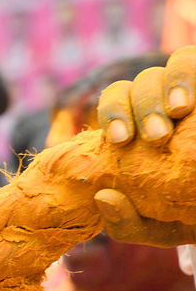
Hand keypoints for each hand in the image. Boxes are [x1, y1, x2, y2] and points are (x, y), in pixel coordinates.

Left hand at [94, 48, 195, 245]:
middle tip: (154, 136)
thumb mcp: (161, 227)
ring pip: (176, 63)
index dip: (113, 112)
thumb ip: (128, 223)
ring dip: (171, 84)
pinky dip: (192, 75)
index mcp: (140, 129)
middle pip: (139, 82)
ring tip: (178, 111)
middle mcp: (166, 105)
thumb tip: (103, 198)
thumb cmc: (193, 214)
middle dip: (141, 105)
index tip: (121, 139)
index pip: (116, 101)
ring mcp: (194, 92)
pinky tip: (193, 102)